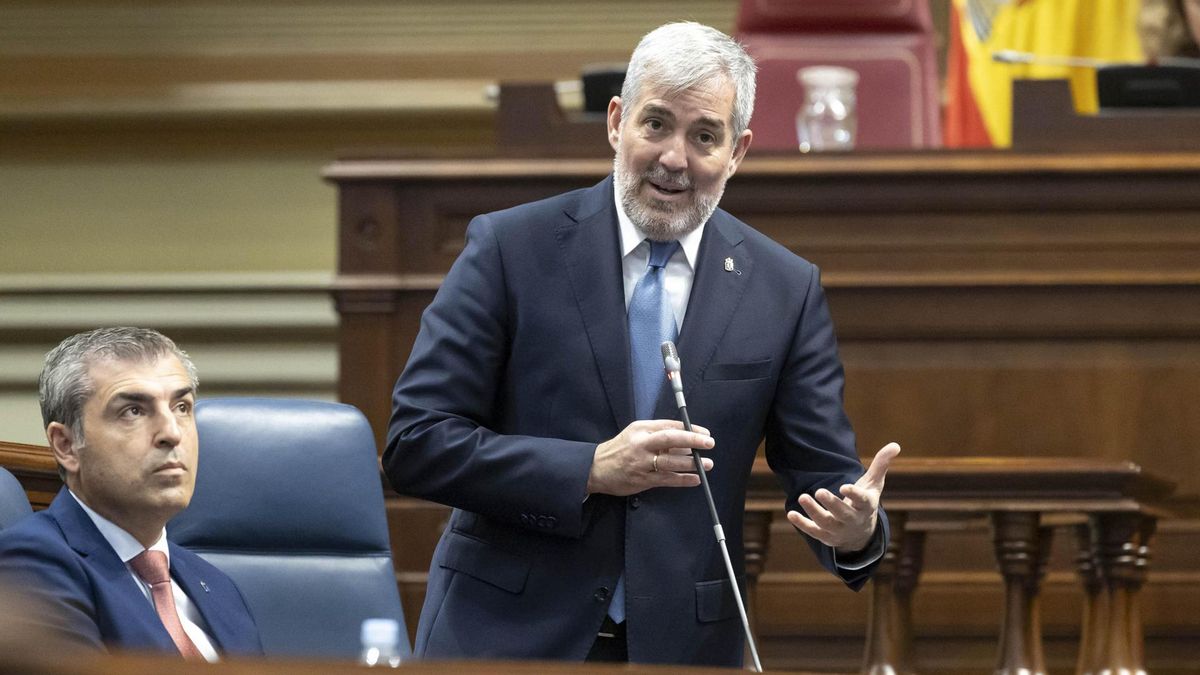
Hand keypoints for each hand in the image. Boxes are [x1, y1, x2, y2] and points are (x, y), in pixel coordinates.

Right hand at [587, 420, 714, 496]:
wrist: (596, 469)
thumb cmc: (620, 449)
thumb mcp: (636, 434)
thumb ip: (658, 435)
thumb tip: (687, 440)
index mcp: (641, 429)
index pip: (670, 426)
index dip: (690, 429)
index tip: (705, 433)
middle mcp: (642, 444)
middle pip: (671, 439)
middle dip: (693, 440)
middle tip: (709, 443)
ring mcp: (642, 463)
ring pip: (671, 461)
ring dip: (692, 463)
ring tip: (707, 464)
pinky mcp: (642, 480)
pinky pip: (667, 479)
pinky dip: (683, 479)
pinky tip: (695, 479)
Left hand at [787, 442, 899, 551]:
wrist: (860, 534)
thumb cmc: (865, 502)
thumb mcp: (874, 484)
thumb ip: (881, 464)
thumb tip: (896, 444)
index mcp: (866, 506)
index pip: (862, 501)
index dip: (854, 495)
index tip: (845, 487)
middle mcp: (853, 520)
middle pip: (842, 514)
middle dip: (831, 504)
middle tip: (819, 491)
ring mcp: (838, 530)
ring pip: (826, 523)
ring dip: (813, 511)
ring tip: (802, 497)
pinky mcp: (825, 536)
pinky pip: (813, 531)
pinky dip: (802, 524)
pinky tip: (791, 513)